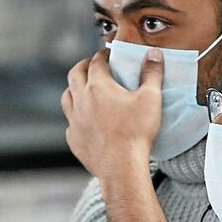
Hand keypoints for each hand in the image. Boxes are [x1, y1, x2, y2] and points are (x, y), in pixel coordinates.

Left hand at [61, 48, 161, 182]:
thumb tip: (154, 55)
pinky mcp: (74, 139)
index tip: (108, 54)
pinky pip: (70, 123)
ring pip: (66, 97)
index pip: (96, 62)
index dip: (102, 55)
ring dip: (73, 89)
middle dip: (83, 66)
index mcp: (98, 86)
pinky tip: (83, 120)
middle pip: (74, 74)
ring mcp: (74, 120)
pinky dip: (75, 117)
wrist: (121, 167)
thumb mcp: (151, 99)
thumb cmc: (136, 132)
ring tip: (82, 88)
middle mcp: (81, 100)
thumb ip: (152, 74)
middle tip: (91, 64)